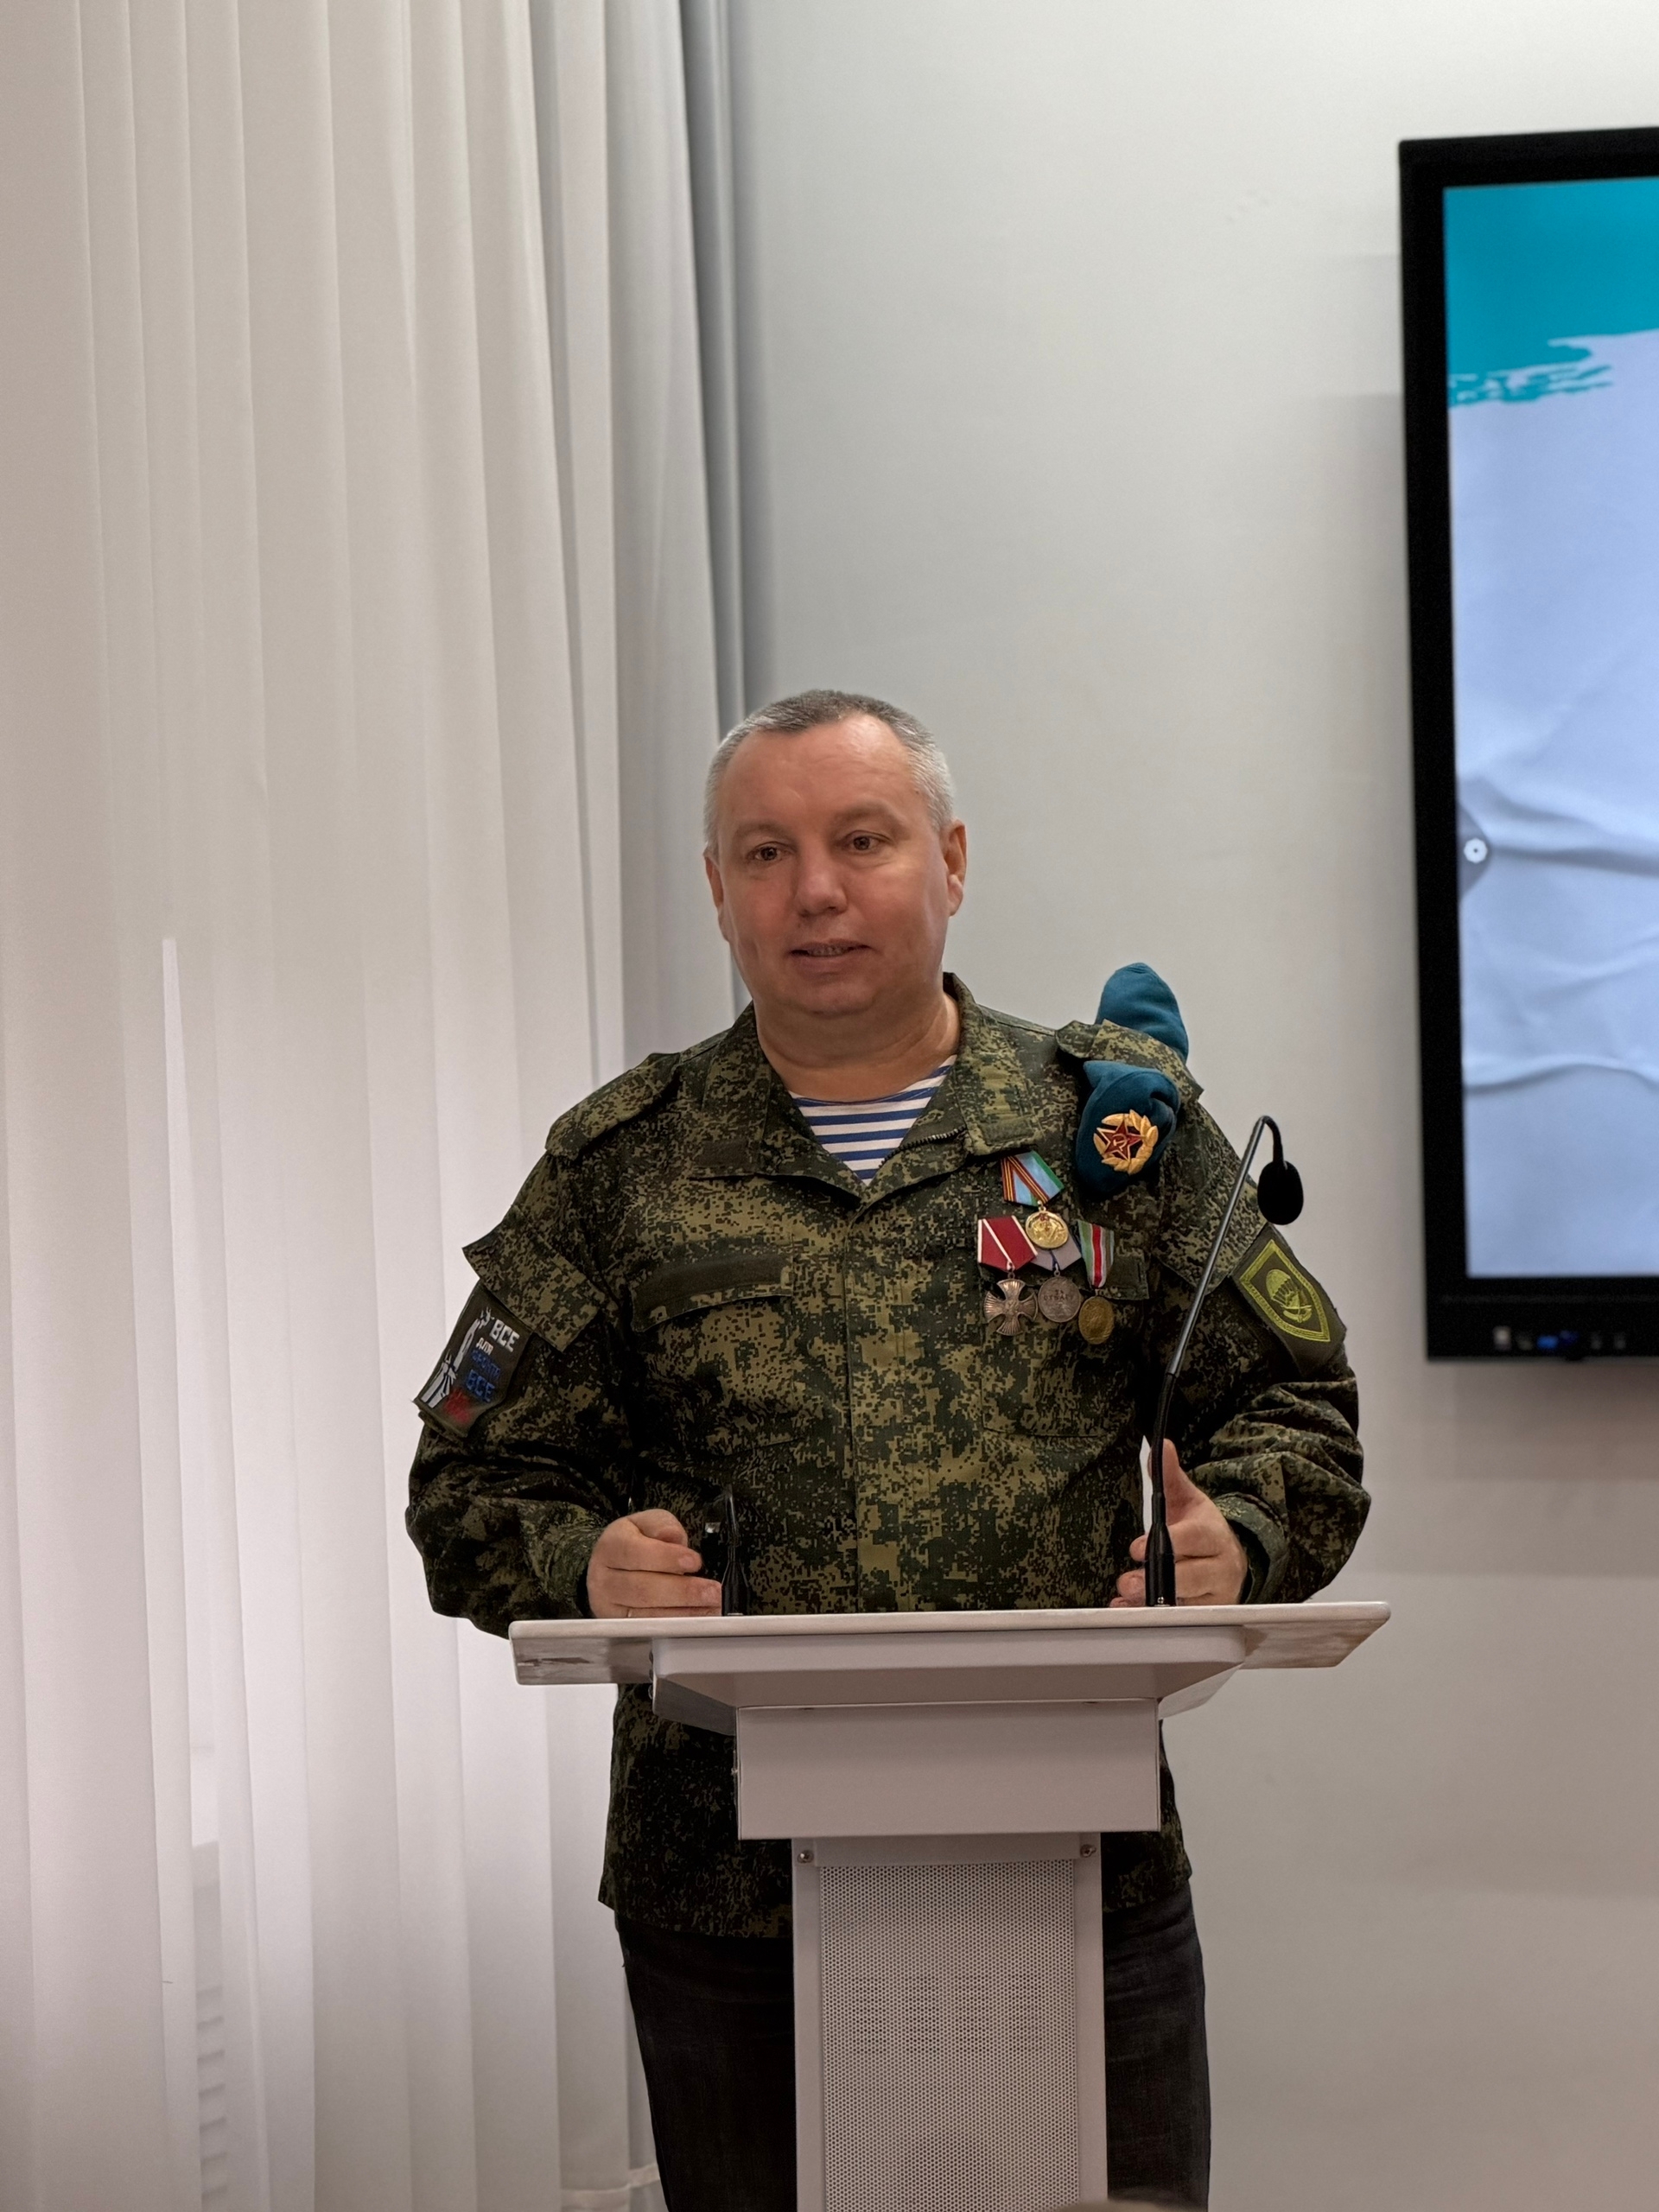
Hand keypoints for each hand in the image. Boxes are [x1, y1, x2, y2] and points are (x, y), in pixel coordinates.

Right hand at [586, 1509, 723, 1619]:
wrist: (613, 1567)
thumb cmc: (636, 1542)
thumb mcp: (647, 1523)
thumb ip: (661, 1526)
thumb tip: (672, 1537)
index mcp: (610, 1546)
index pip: (635, 1552)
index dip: (666, 1558)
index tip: (694, 1561)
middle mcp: (603, 1578)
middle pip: (641, 1588)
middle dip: (682, 1591)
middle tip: (712, 1591)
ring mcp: (608, 1605)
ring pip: (645, 1613)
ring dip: (683, 1613)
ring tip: (711, 1606)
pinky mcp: (618, 1626)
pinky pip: (648, 1628)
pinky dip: (676, 1625)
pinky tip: (698, 1618)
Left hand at [1111, 1444, 1249, 1607]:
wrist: (1227, 1559)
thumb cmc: (1202, 1531)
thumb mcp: (1188, 1501)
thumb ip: (1170, 1477)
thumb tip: (1161, 1446)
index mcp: (1214, 1535)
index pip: (1195, 1539)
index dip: (1169, 1543)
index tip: (1138, 1548)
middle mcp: (1221, 1568)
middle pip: (1193, 1577)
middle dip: (1158, 1580)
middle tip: (1128, 1580)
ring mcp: (1215, 1596)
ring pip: (1186, 1605)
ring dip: (1152, 1605)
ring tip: (1125, 1597)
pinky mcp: (1207, 1618)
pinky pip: (1179, 1623)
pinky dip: (1150, 1619)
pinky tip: (1127, 1611)